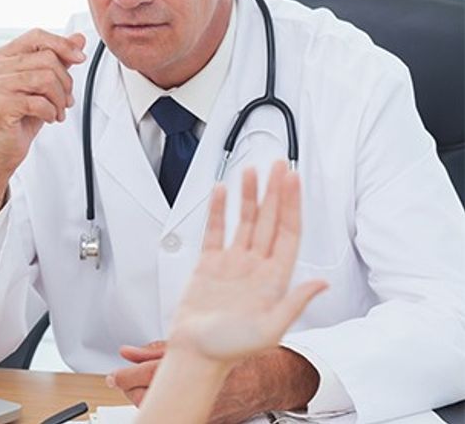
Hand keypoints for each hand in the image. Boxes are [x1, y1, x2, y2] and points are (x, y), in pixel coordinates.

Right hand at [0, 29, 85, 221]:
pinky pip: (40, 102)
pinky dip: (51, 112)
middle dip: (65, 82)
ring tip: (58, 111)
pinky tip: (48, 118)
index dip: (62, 45)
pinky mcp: (2, 105)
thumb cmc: (19, 117)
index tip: (79, 59)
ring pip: (46, 79)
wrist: (0, 148)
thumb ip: (59, 60)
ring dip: (60, 99)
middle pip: (47, 59)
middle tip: (66, 99)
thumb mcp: (43, 85)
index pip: (38, 36)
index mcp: (5, 56)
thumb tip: (78, 39)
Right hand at [113, 162, 327, 423]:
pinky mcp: (208, 265)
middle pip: (269, 220)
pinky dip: (218, 211)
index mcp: (274, 280)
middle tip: (278, 164)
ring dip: (249, 196)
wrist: (196, 355)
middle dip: (275, 191)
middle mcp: (256, 266)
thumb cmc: (231, 348)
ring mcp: (233, 263)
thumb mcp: (271, 330)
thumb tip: (321, 283)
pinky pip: (215, 232)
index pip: (287, 233)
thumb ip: (295, 303)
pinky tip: (221, 192)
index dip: (291, 205)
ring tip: (252, 171)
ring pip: (244, 221)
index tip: (293, 181)